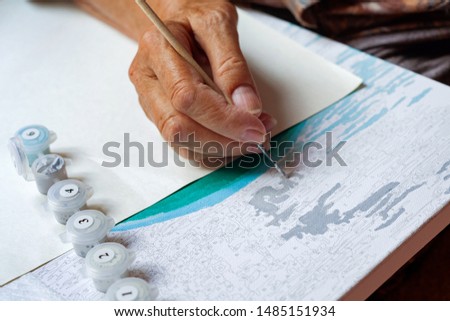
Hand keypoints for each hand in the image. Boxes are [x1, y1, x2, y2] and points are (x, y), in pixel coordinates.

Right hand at [128, 0, 276, 166]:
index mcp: (158, 50)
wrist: (173, 15)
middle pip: (179, 127)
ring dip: (219, 149)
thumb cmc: (193, 14)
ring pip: (179, 142)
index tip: (257, 125)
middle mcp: (148, 79)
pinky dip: (212, 149)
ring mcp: (150, 100)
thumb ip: (232, 64)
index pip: (188, 98)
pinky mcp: (160, 114)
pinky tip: (233, 139)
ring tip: (251, 137)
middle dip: (223, 140)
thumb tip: (247, 106)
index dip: (224, 119)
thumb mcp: (218, 22)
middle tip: (259, 136)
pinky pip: (183, 144)